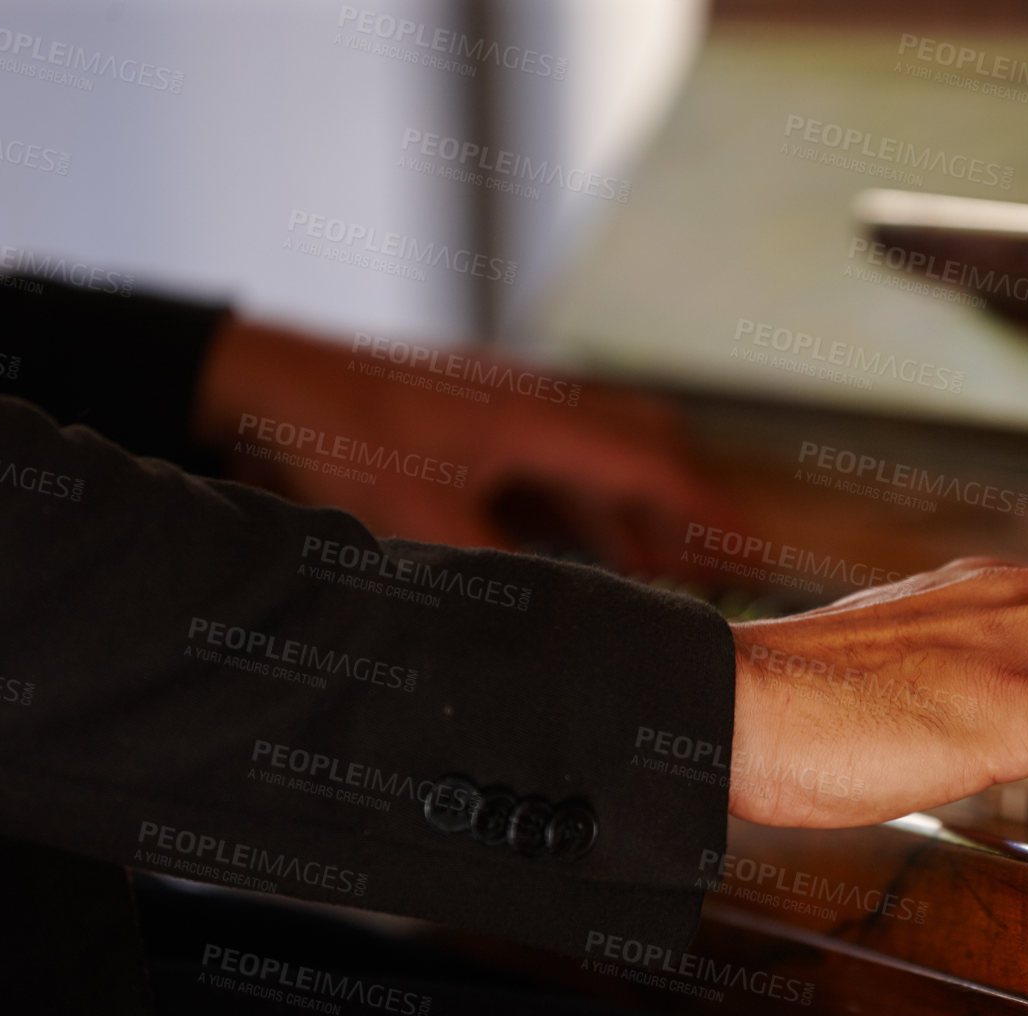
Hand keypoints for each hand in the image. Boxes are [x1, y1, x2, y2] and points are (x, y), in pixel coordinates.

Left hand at [195, 317, 736, 574]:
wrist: (271, 378)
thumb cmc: (342, 431)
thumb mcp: (423, 522)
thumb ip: (497, 574)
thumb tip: (555, 626)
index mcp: (542, 419)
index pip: (654, 469)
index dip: (710, 515)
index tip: (755, 550)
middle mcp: (540, 399)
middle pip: (647, 442)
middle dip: (685, 504)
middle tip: (711, 557)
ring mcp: (512, 399)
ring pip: (603, 449)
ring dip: (629, 507)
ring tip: (651, 568)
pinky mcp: (481, 410)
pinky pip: (559, 454)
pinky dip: (581, 499)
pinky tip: (570, 541)